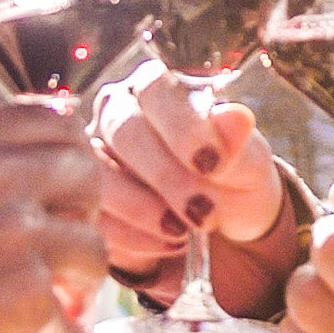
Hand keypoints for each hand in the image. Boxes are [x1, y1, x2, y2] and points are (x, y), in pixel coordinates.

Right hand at [0, 104, 104, 332]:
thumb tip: (35, 137)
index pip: (52, 119)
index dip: (69, 157)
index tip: (63, 190)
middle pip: (86, 174)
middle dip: (81, 215)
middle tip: (60, 250)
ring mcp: (15, 234)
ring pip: (93, 249)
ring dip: (78, 285)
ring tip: (53, 308)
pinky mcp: (29, 295)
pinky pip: (72, 319)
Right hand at [89, 60, 288, 283]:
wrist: (223, 220)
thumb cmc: (232, 174)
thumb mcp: (247, 160)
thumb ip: (237, 140)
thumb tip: (236, 116)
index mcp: (153, 87)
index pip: (153, 88)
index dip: (180, 126)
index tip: (213, 164)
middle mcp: (114, 113)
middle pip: (122, 131)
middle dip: (164, 175)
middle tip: (203, 212)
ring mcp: (92, 155)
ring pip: (97, 174)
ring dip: (141, 208)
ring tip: (183, 232)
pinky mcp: (86, 200)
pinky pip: (95, 215)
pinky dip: (133, 236)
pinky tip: (168, 245)